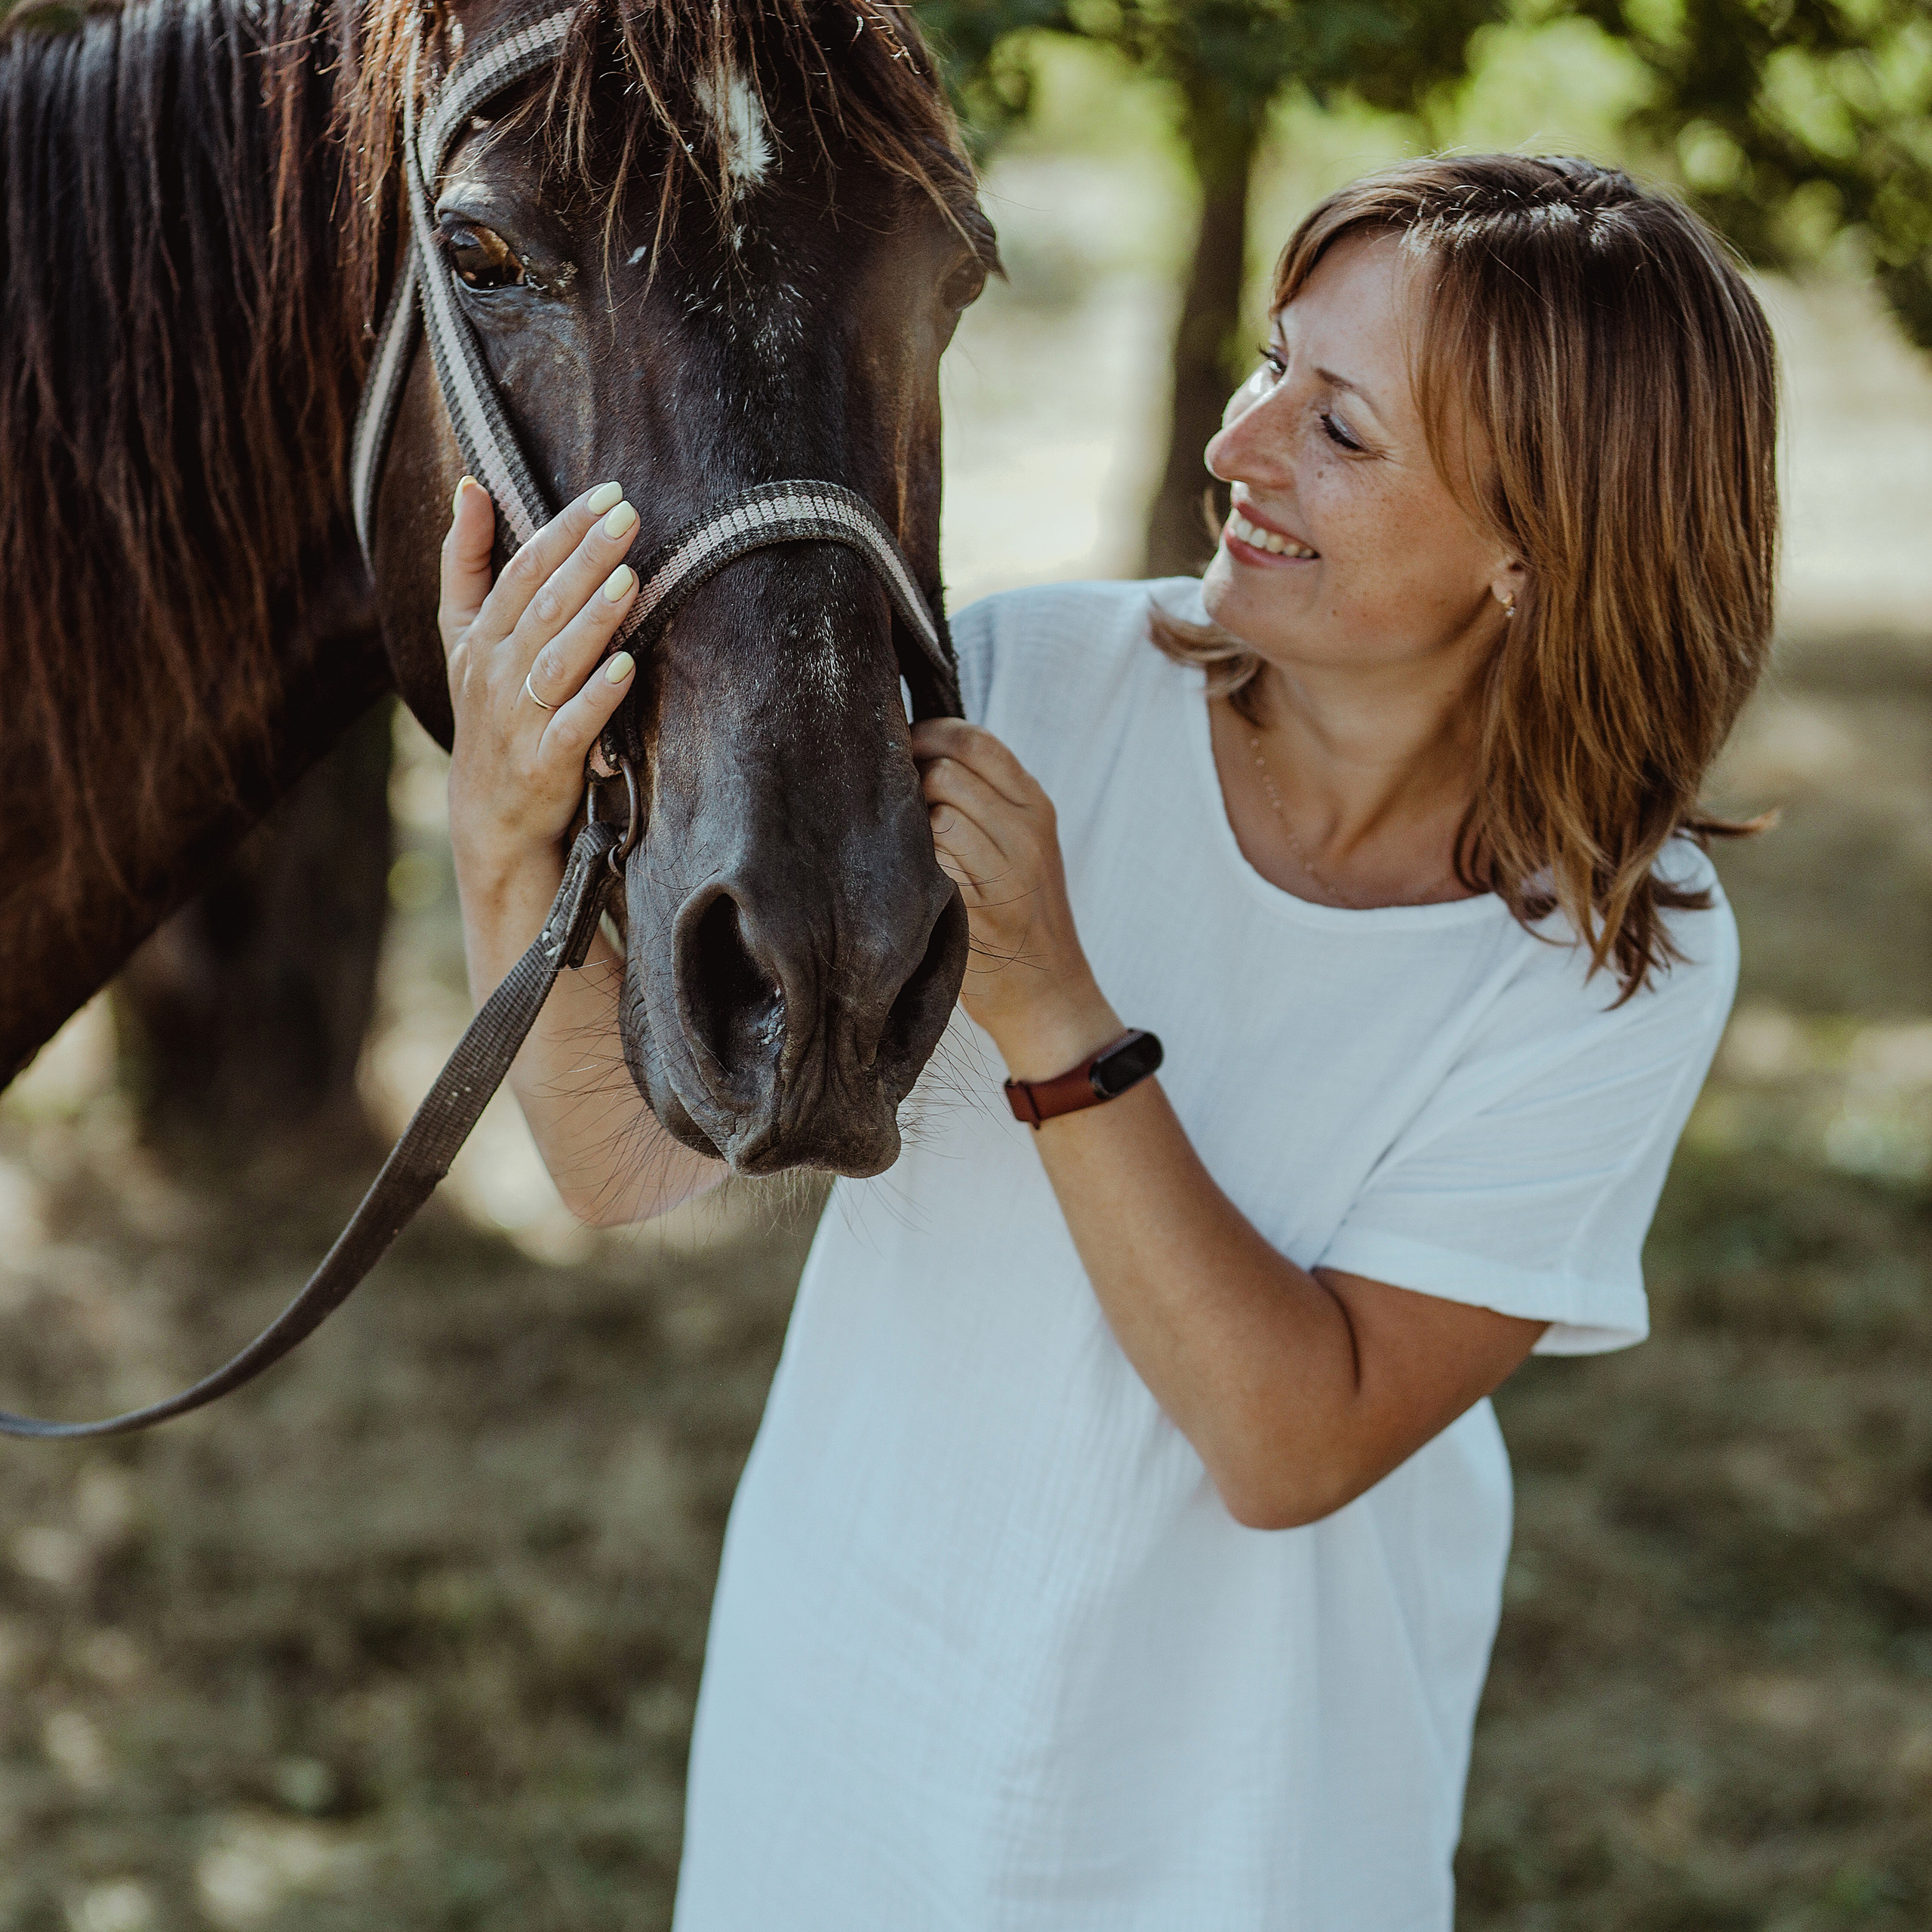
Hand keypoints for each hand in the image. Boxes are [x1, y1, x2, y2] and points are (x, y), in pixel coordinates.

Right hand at [439, 478, 641, 884]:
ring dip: (594, 620)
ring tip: (630, 578)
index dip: (563, 530)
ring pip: (558, 660)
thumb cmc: (488, 710)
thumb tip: (471, 486)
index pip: (522, 571)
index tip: (607, 495)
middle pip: (543, 606)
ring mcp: (519, 720)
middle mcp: (496, 673)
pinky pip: (573, 725)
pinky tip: (627, 667)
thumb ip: (465, 561)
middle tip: (627, 518)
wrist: (489, 813)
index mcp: (481, 637)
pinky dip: (599, 697)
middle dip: (586, 559)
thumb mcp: (463, 636)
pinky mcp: (545, 764)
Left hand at [911, 718, 1119, 1076]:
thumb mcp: (1024, 845)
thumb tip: (919, 750)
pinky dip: (913, 868)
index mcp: (1035, 805)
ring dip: (907, 828)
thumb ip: (987, 797)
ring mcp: (1008, 874)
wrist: (1050, 995)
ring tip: (904, 850)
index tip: (903, 751)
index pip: (975, 741)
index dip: (928, 735)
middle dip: (909, 784)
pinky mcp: (983, 914)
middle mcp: (1027, 833)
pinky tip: (908, 882)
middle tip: (893, 808)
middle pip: (945, 773)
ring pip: (936, 816)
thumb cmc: (1020, 914)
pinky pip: (933, 866)